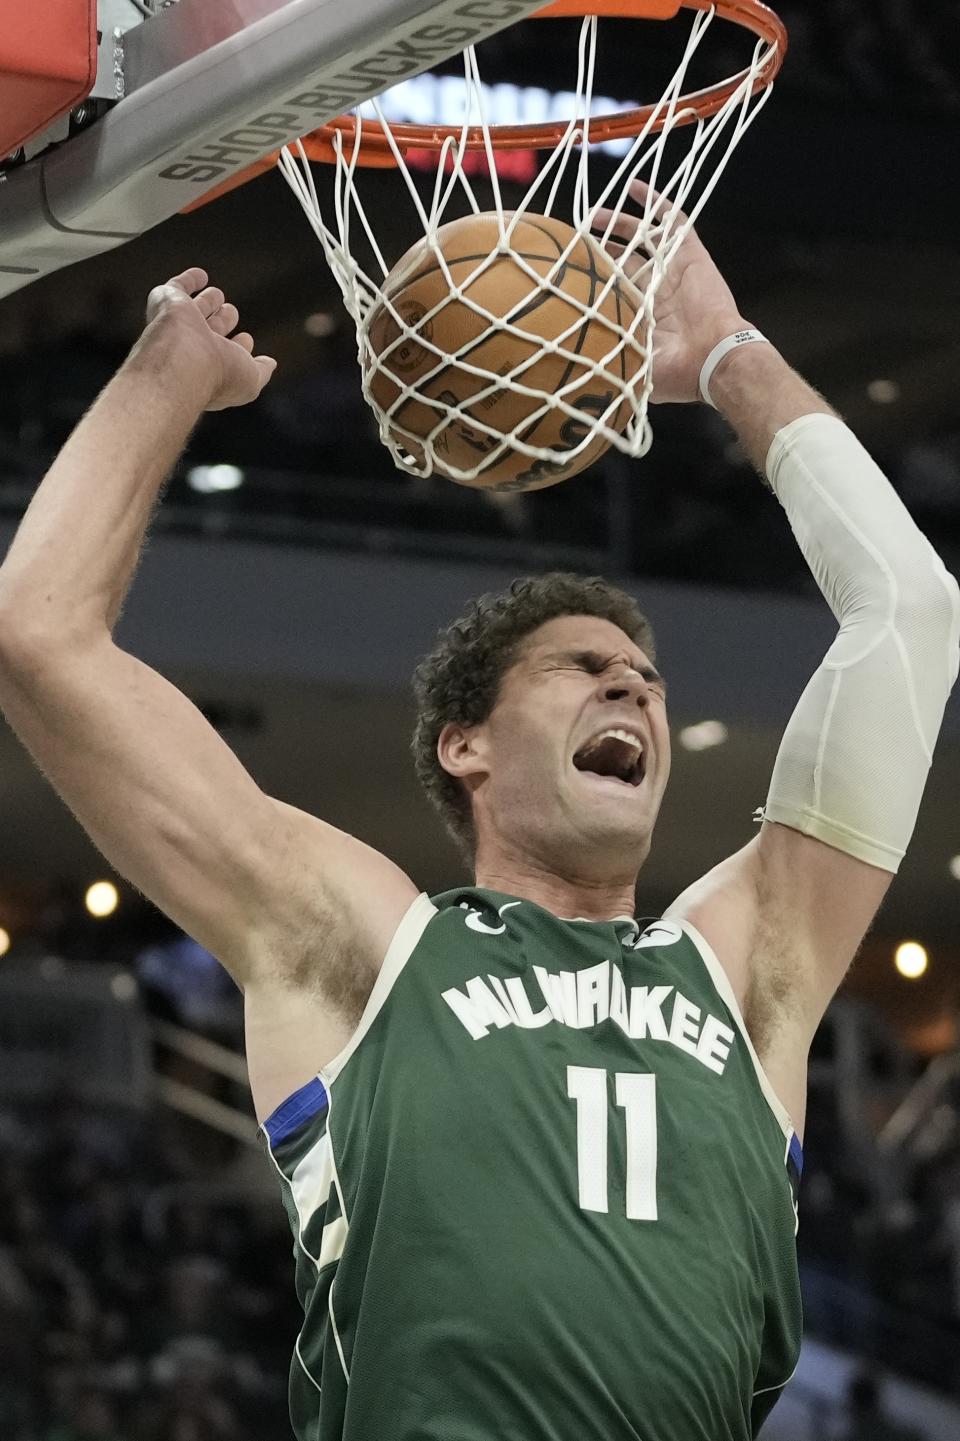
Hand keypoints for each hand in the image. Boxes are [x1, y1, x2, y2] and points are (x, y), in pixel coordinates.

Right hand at [142, 268, 276, 411]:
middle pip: (209, 330)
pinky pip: (176, 287)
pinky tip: (200, 275)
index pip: (225, 355)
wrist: (182, 362)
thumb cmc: (218, 375)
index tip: (246, 340)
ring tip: (218, 294)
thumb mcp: (251, 379)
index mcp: (210, 369)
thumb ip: (262, 371)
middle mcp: (192, 349)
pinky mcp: (167, 302)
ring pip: (195, 309)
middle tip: (230, 312)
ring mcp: (178, 326)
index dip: (238, 347)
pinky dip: (188, 280)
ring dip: (208, 301)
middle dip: (222, 321)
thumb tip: (270, 364)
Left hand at [593, 182, 748, 403]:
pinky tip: (634, 186)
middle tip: (575, 236)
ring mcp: (673, 270)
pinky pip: (673, 220)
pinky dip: (656, 201)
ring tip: (593, 215)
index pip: (611, 287)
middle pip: (622, 258)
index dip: (591, 276)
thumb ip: (611, 357)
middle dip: (599, 247)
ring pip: (642, 237)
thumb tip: (573, 365)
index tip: (565, 268)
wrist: (713, 359)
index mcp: (641, 314)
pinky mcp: (691, 254)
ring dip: (619, 222)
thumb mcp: (634, 367)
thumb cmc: (676, 371)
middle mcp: (656, 288)